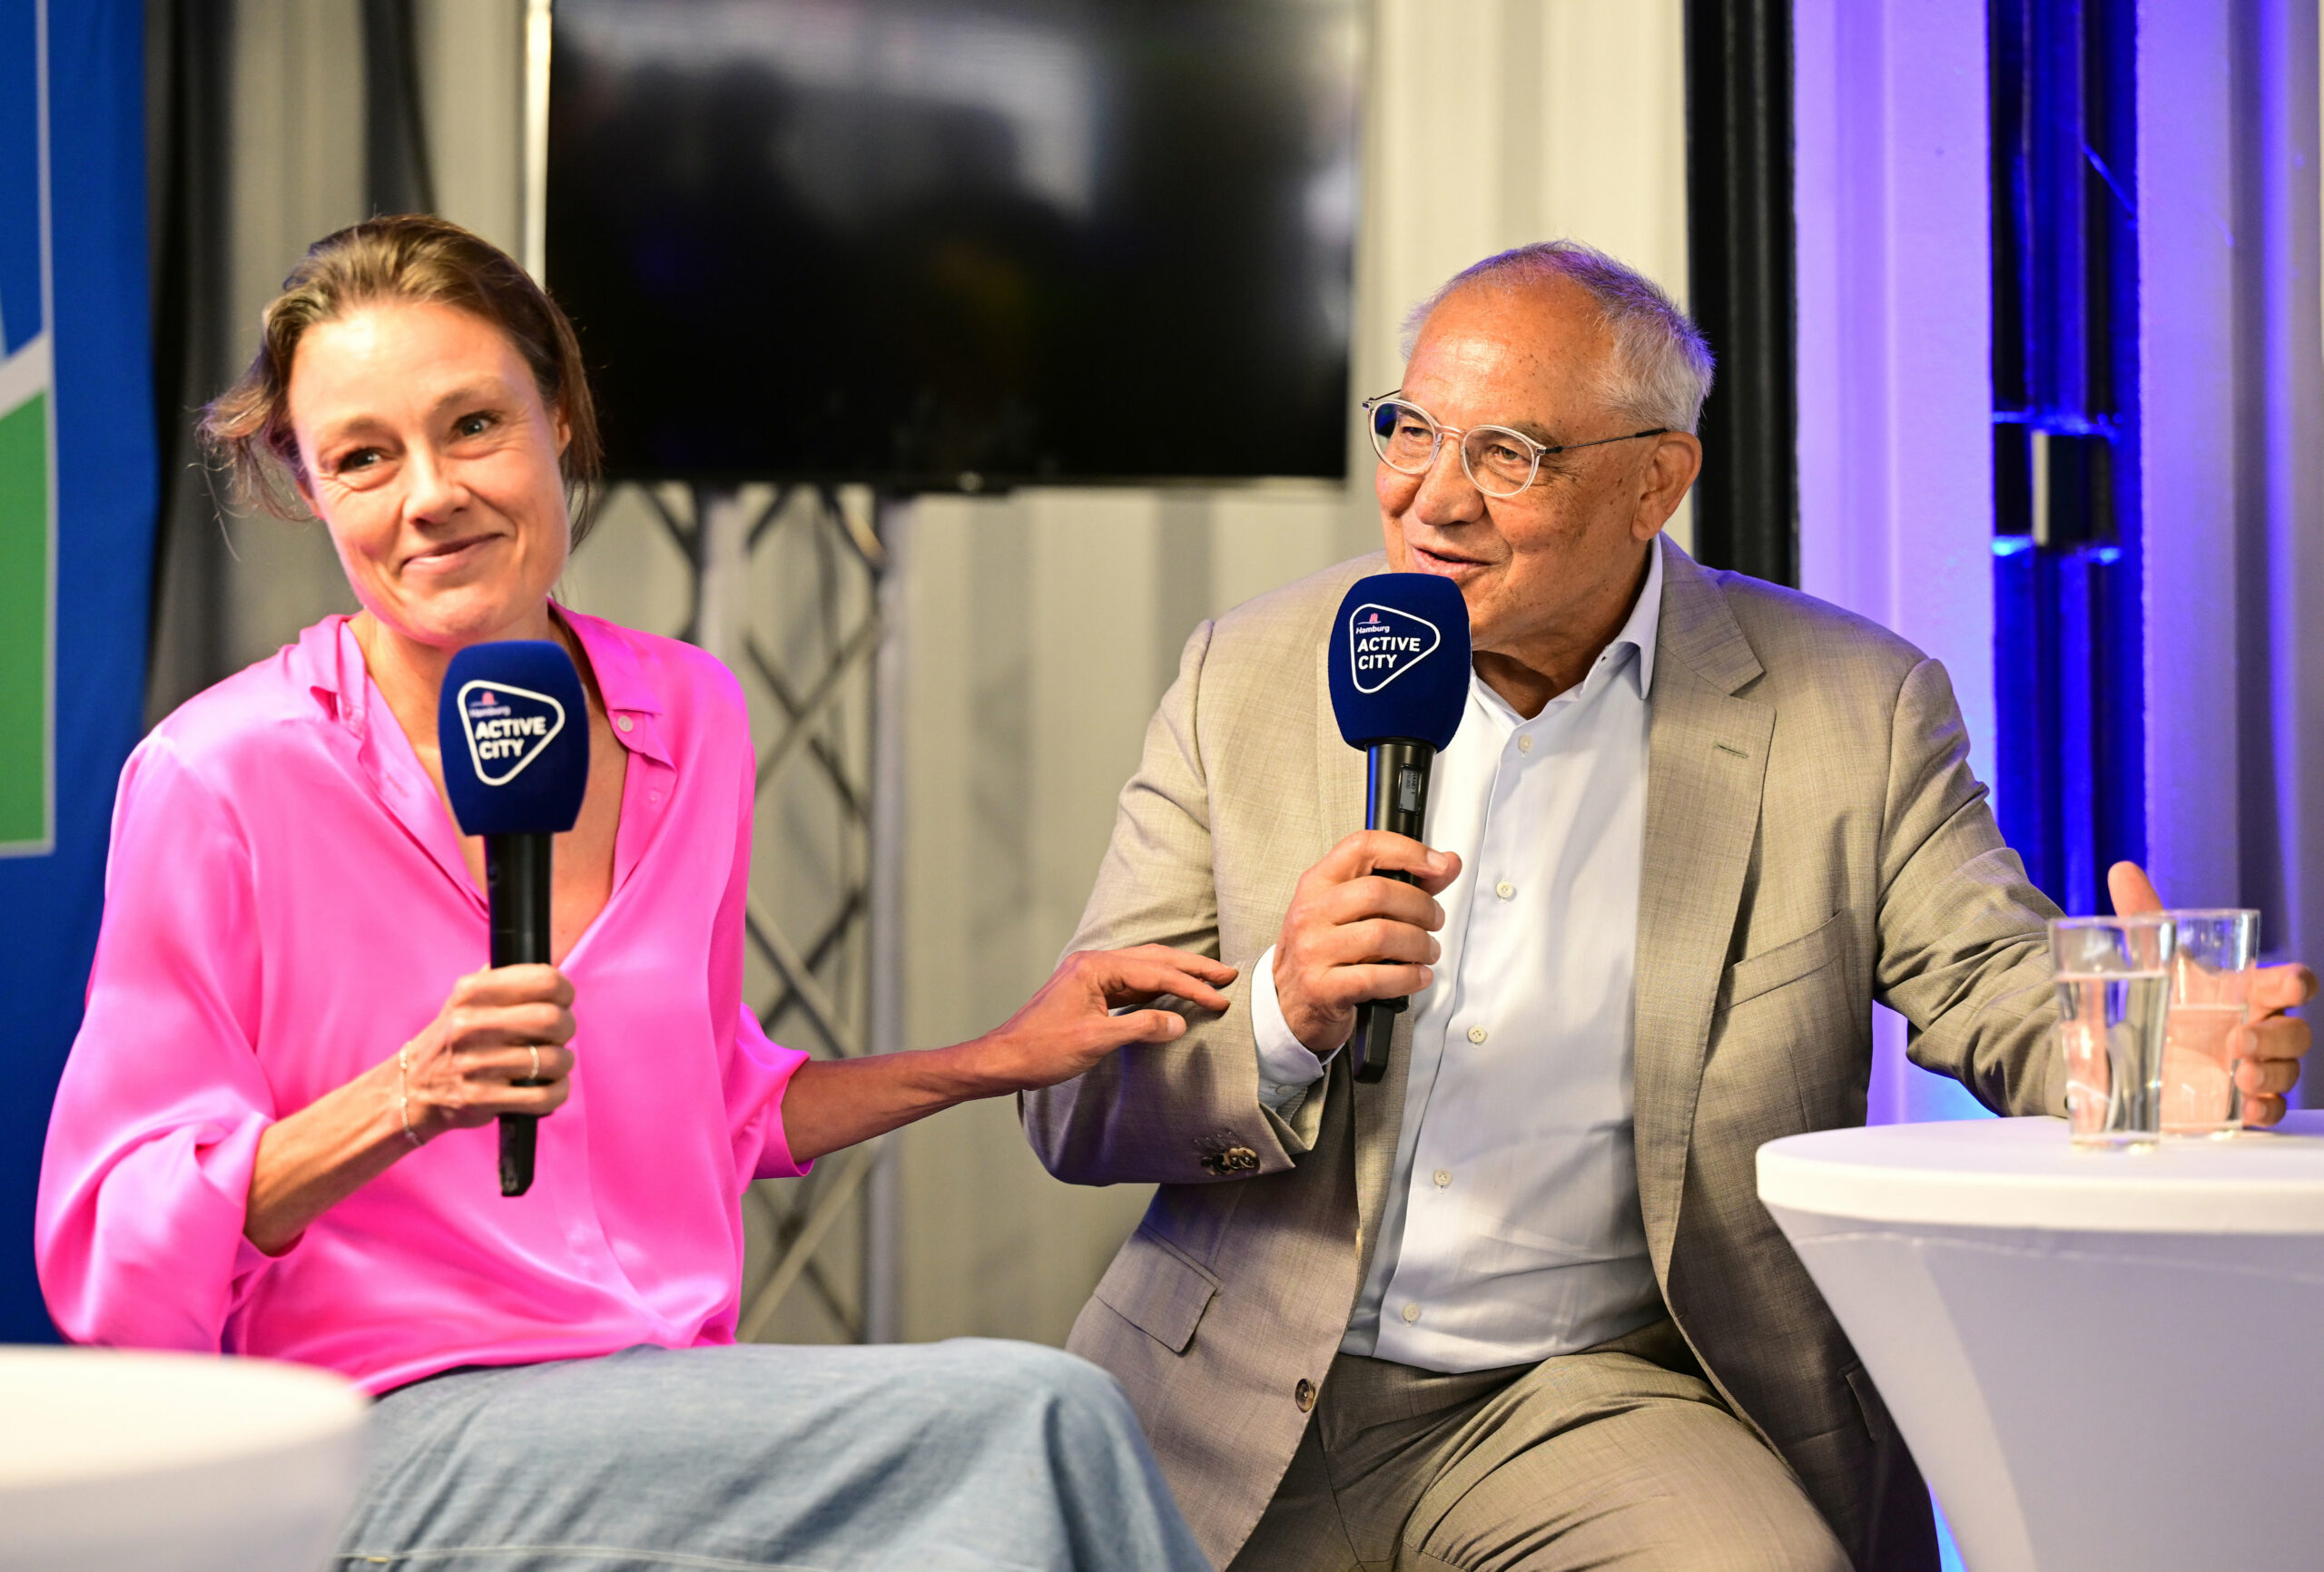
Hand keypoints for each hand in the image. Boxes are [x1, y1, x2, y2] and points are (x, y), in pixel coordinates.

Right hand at [400, 964, 577, 1142]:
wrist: (412, 1088)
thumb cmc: (453, 1039)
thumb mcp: (465, 999)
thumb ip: (502, 979)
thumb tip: (548, 962)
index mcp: (471, 991)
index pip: (544, 980)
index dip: (565, 991)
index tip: (564, 1001)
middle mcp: (470, 1025)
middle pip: (553, 1019)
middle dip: (567, 1027)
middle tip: (560, 1035)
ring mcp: (475, 1064)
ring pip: (553, 1059)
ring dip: (563, 1062)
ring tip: (553, 1062)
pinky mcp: (482, 1099)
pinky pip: (544, 1096)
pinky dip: (558, 1092)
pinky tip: (551, 1086)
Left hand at [972, 945, 1238, 1093]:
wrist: (1004, 1059)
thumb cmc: (1042, 1050)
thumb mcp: (1096, 1041)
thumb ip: (1141, 1028)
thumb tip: (1179, 1022)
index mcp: (1095, 967)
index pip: (1156, 972)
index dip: (1192, 986)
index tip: (1221, 999)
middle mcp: (1093, 964)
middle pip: (1153, 959)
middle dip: (1191, 968)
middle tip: (1226, 975)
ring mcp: (1090, 976)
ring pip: (1144, 969)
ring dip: (1176, 976)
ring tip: (1208, 982)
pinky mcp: (1088, 992)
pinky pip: (1131, 984)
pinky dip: (1156, 989)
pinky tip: (1172, 996)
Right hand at [1274, 831, 1460, 1055]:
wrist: (1290, 1005)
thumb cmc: (1324, 953)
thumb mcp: (1351, 912)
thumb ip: (1403, 885)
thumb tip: (1447, 864)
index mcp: (1318, 884)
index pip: (1363, 847)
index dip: (1408, 851)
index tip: (1437, 865)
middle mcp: (1311, 913)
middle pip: (1379, 892)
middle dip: (1421, 907)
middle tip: (1434, 920)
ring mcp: (1313, 950)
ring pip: (1383, 935)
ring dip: (1420, 944)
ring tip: (1427, 951)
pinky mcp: (1323, 988)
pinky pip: (1378, 977)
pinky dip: (1408, 977)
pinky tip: (1417, 976)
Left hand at [2110, 863, 2316, 1126]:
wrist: (2149, 1046)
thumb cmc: (2171, 996)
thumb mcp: (2156, 960)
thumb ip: (2145, 916)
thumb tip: (2122, 869)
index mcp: (2251, 990)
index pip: (2290, 982)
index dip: (2295, 982)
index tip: (2290, 983)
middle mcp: (2262, 1027)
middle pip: (2295, 1032)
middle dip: (2275, 1037)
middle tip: (2237, 1041)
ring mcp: (2259, 1066)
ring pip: (2289, 1071)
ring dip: (2271, 1074)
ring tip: (2239, 1075)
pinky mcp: (2246, 1100)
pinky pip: (2273, 1108)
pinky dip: (2267, 1109)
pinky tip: (2249, 1108)